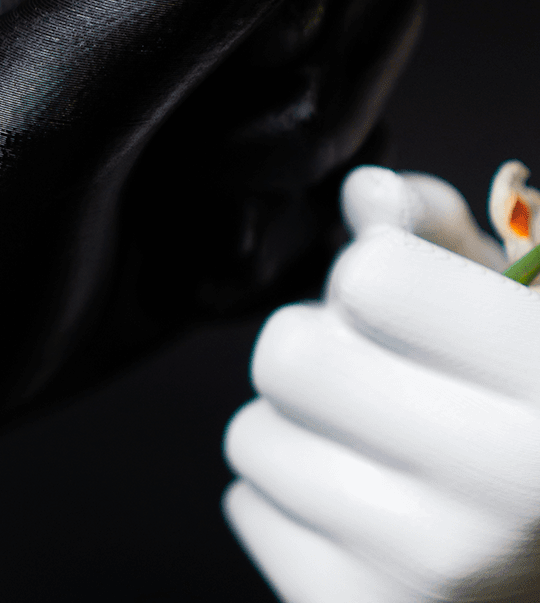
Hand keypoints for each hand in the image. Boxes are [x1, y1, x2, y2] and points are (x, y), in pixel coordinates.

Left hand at [224, 165, 539, 601]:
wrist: (538, 568)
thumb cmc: (524, 419)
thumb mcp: (515, 311)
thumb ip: (439, 234)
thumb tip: (364, 192)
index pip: (372, 278)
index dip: (374, 275)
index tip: (407, 308)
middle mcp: (499, 486)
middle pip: (291, 357)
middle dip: (315, 345)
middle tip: (367, 368)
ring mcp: (428, 572)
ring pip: (254, 435)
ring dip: (295, 423)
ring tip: (367, 443)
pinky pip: (246, 506)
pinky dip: (284, 497)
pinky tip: (356, 505)